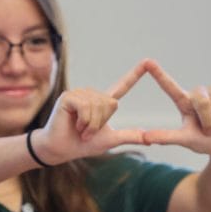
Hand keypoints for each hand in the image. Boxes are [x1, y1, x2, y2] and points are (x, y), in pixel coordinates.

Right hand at [31, 60, 152, 162]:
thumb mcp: (110, 140)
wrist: (60, 150)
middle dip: (101, 123)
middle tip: (87, 131)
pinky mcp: (68, 96)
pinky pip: (86, 108)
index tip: (148, 61)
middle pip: (111, 104)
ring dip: (91, 126)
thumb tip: (150, 139)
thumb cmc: (82, 145)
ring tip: (80, 130)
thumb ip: (129, 136)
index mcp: (103, 102)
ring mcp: (79, 93)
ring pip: (98, 107)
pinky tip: (74, 125)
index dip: (135, 75)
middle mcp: (92, 94)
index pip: (122, 86)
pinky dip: (84, 122)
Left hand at [141, 60, 210, 157]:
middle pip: (202, 101)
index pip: (170, 87)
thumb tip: (145, 138)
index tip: (148, 62)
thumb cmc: (204, 142)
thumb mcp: (185, 140)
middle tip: (209, 130)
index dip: (159, 74)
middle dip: (207, 121)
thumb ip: (166, 138)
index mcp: (184, 102)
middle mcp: (199, 94)